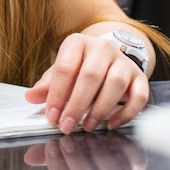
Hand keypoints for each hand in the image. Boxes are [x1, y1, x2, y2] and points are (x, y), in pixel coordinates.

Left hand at [25, 32, 149, 133]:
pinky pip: (139, 95)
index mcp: (77, 43)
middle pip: (90, 76)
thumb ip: (47, 85)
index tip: (52, 117)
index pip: (64, 69)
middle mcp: (102, 48)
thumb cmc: (79, 67)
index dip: (57, 95)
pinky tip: (111, 124)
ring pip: (115, 84)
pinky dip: (126, 112)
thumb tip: (30, 97)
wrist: (107, 58)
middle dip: (77, 105)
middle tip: (67, 126)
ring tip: (87, 126)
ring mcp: (123, 61)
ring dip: (100, 109)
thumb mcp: (60, 72)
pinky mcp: (139, 76)